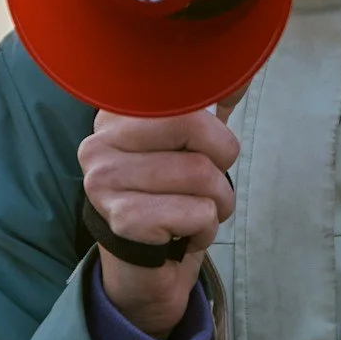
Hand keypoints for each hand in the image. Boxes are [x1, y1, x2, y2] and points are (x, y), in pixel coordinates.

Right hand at [79, 108, 237, 337]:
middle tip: (203, 189)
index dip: (213, 130)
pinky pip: (199, 213)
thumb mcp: (190, 144)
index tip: (204, 152)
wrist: (145, 271)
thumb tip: (240, 68)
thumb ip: (210, 102)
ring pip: (203, 175)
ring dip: (218, 203)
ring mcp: (104, 181)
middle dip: (220, 168)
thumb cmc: (171, 199)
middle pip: (198, 129)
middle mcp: (100, 141)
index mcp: (115, 113)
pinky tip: (182, 234)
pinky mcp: (122, 221)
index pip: (184, 96)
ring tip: (195, 212)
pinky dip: (206, 229)